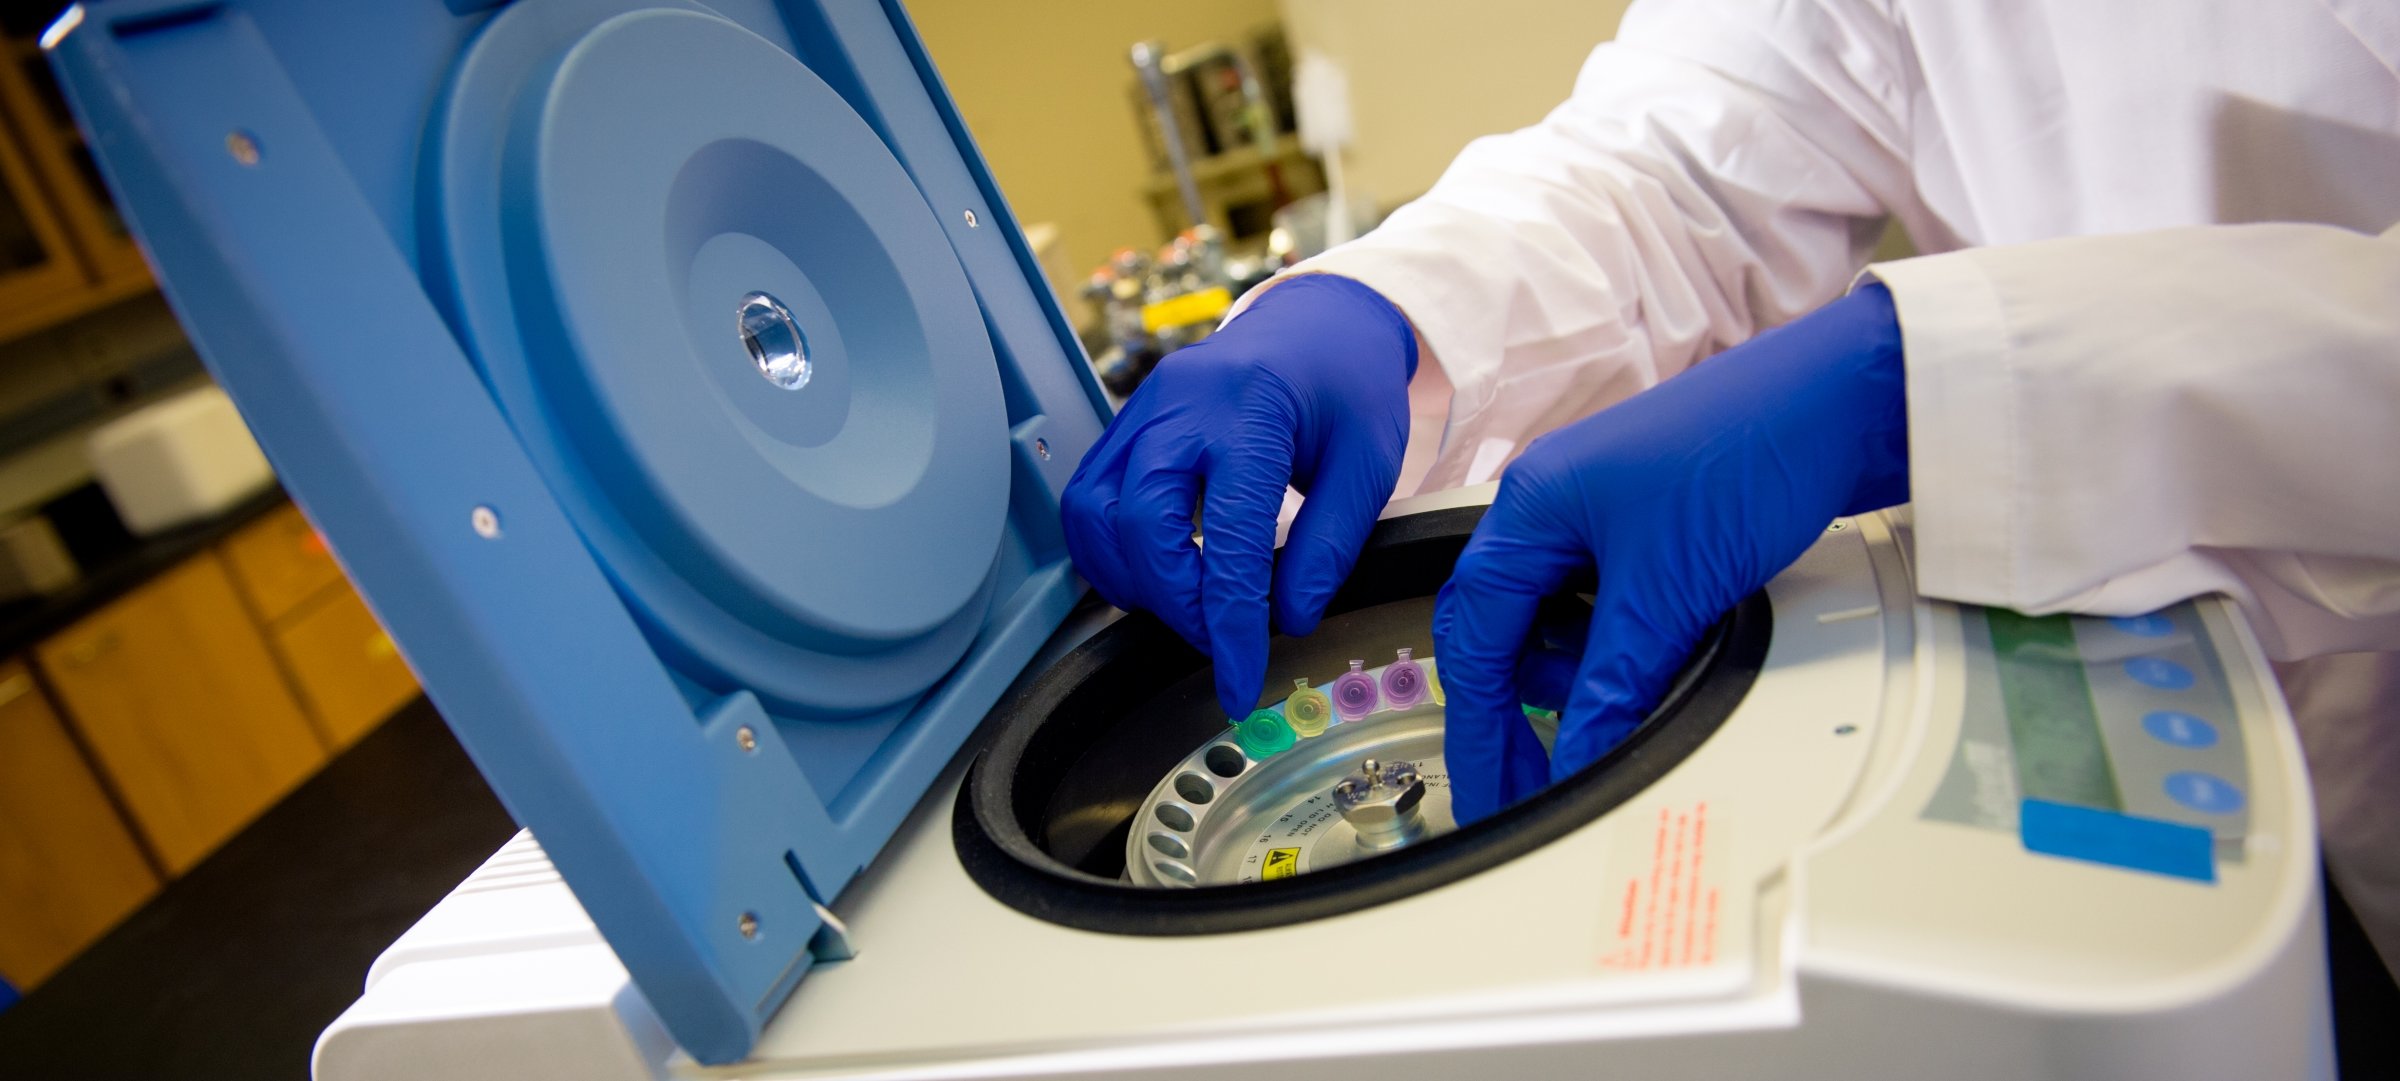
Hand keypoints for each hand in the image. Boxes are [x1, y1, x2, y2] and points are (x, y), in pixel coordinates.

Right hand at [1062, 274, 1417, 716]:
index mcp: (1252, 411)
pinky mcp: (1124, 423)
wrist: (1318, 322)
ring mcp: (1143, 409)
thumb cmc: (1347, 386)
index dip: (1230, 623)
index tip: (1239, 679)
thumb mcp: (1369, 465)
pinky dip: (1109, 551)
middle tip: (1221, 639)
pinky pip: (1087, 498)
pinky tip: (1154, 575)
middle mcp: (1182, 404)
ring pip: (1095, 514)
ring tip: (1189, 607)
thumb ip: (1330, 546)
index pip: (1228, 538)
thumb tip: (1288, 619)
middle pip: (1141, 526)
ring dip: (1133, 581)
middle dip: (1176, 604)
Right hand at [1433, 283, 1908, 821]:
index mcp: (1533, 505)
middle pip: (1503, 624)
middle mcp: (1557, 503)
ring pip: (1558, 616)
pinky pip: (1607, 601)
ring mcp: (1603, 511)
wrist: (1849, 400)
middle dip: (1513, 707)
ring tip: (1610, 713)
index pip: (1477, 633)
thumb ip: (1614, 682)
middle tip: (1531, 778)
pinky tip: (1646, 669)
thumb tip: (1581, 753)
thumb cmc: (1750, 449)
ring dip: (1575, 674)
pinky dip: (1616, 646)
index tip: (1497, 788)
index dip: (1481, 722)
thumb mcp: (1669, 590)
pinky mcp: (1652, 523)